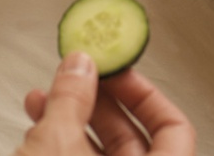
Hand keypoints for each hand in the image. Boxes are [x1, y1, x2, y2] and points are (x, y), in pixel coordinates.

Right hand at [15, 52, 195, 155]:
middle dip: (99, 102)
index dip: (145, 94)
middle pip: (133, 138)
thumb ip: (72, 99)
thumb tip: (81, 65)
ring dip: (72, 119)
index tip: (117, 72)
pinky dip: (61, 142)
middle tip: (80, 76)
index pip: (175, 127)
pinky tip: (37, 122)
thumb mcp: (57, 142)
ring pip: (101, 153)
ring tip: (45, 96)